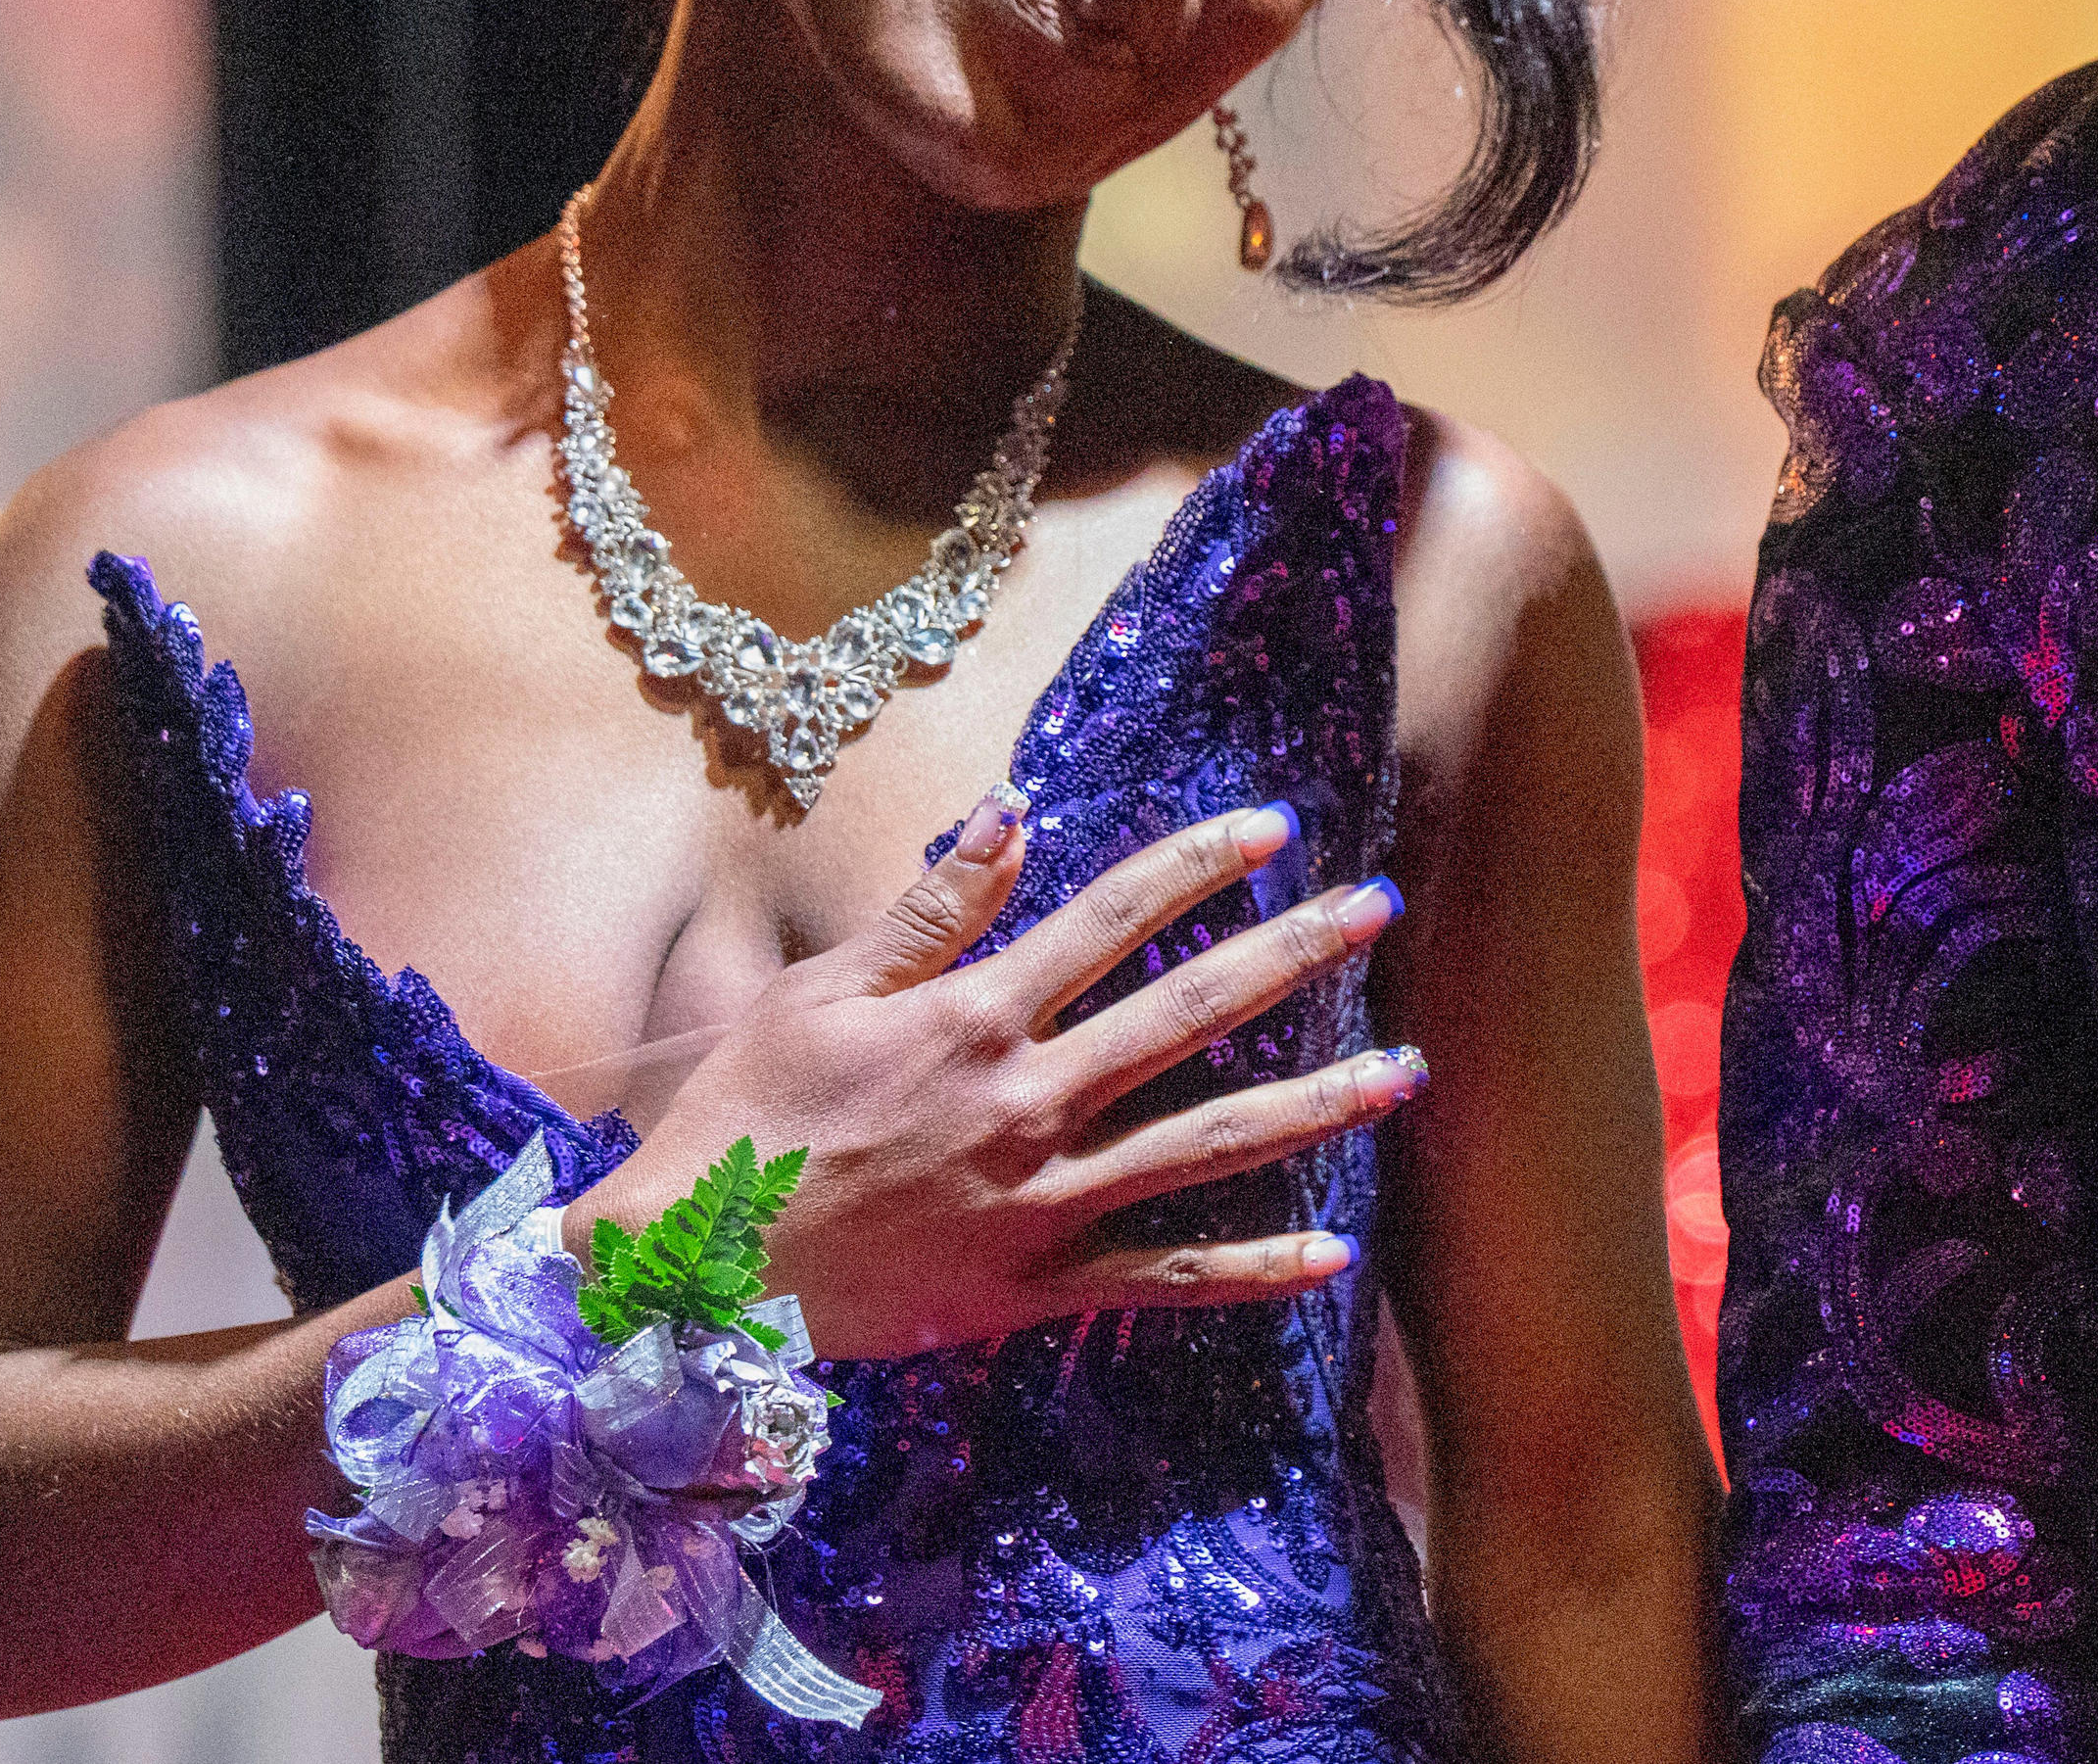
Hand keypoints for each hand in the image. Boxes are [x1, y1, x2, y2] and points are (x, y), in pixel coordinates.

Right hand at [569, 786, 1424, 1359]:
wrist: (694, 1275)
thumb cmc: (746, 1122)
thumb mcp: (818, 994)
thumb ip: (932, 910)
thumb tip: (1015, 813)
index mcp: (975, 1019)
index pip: (1111, 920)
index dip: (1196, 866)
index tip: (1274, 825)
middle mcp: (1028, 1101)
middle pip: (1188, 1014)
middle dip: (1293, 955)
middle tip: (1378, 907)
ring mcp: (1042, 1199)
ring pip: (1207, 1145)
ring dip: (1314, 1104)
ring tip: (1403, 1071)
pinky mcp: (1036, 1285)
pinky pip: (1164, 1277)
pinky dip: (1250, 1269)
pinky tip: (1332, 1253)